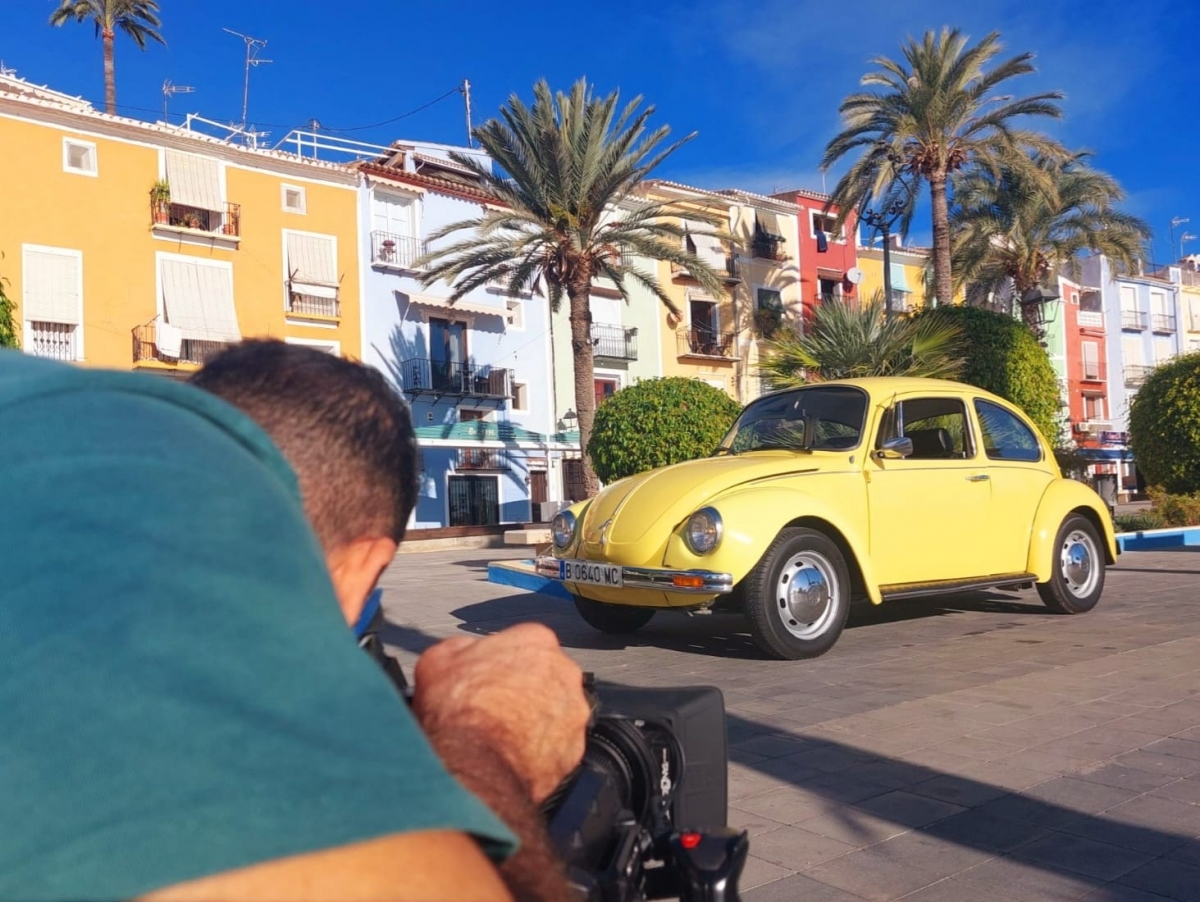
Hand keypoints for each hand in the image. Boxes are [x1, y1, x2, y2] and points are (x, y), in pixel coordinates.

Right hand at [413, 623, 589, 803]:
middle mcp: (564, 672)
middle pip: (543, 677)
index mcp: (536, 640)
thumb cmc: (457, 714)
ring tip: (500, 737)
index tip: (486, 679)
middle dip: (522, 691)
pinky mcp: (574, 749)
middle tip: (492, 709)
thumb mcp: (438, 660)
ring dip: (533, 722)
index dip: (499, 665)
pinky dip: (539, 752)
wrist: (472, 766)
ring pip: (553, 712)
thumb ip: (462, 648)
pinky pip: (556, 746)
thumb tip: (464, 652)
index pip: (523, 644)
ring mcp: (572, 712)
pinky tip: (512, 757)